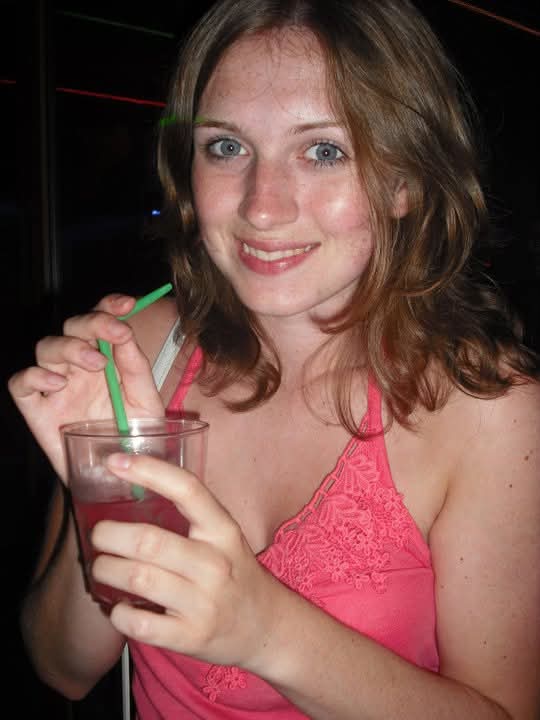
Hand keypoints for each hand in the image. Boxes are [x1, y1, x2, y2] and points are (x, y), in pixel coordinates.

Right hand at [7, 294, 163, 480]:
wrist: (122, 478)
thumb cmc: (135, 437)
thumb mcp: (146, 402)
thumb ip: (136, 368)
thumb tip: (125, 335)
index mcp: (108, 357)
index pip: (102, 318)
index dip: (110, 304)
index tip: (128, 304)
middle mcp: (79, 366)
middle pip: (72, 325)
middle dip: (93, 322)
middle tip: (114, 334)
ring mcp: (56, 386)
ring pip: (45, 347)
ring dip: (70, 347)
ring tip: (96, 364)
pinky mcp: (36, 410)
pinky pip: (20, 383)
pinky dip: (34, 376)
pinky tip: (59, 384)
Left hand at [90, 453, 281, 669]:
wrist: (265, 625)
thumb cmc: (233, 572)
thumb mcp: (223, 536)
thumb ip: (189, 514)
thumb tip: (132, 483)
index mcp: (223, 530)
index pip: (187, 489)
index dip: (149, 471)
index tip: (115, 462)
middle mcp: (216, 563)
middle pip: (148, 540)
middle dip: (108, 534)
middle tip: (98, 534)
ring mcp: (204, 602)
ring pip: (138, 578)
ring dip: (106, 570)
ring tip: (101, 567)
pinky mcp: (191, 637)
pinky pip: (139, 622)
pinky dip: (118, 613)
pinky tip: (118, 606)